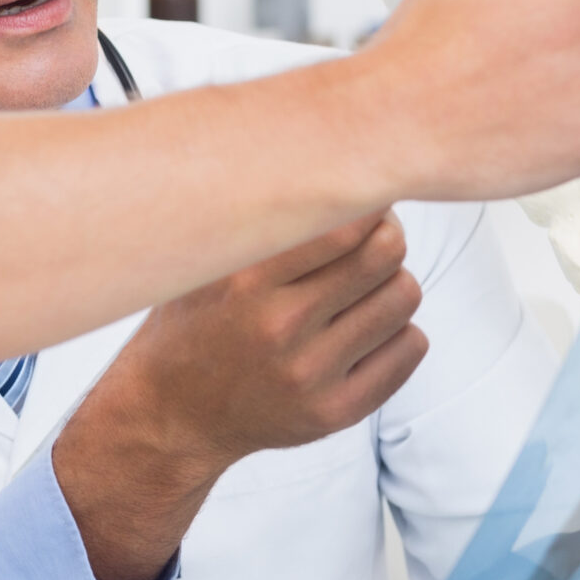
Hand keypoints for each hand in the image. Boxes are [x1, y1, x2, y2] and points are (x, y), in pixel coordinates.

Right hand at [53, 213, 426, 579]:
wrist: (170, 414)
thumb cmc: (194, 327)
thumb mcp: (206, 265)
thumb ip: (258, 223)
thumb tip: (325, 165)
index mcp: (246, 282)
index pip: (344, 223)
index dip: (367, 203)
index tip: (361, 203)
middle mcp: (279, 327)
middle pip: (385, 254)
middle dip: (386, 238)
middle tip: (371, 242)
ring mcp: (309, 375)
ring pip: (402, 298)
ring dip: (391, 285)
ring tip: (361, 292)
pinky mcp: (334, 412)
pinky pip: (409, 349)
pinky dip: (397, 332)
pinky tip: (364, 332)